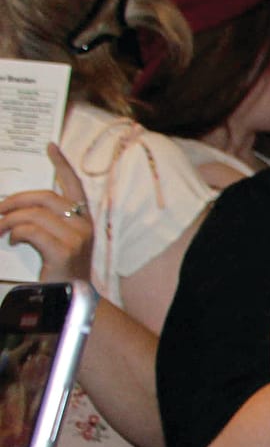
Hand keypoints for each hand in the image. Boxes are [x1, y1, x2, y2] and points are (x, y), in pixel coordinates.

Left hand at [0, 144, 93, 282]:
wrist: (72, 299)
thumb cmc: (59, 270)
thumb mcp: (55, 241)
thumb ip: (42, 222)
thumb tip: (11, 208)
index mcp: (83, 220)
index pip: (74, 186)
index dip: (62, 165)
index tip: (50, 146)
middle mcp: (84, 225)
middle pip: (45, 198)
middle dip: (15, 201)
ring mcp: (77, 237)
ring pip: (33, 215)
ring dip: (9, 221)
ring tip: (0, 230)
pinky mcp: (65, 251)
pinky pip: (31, 231)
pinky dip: (16, 234)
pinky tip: (14, 241)